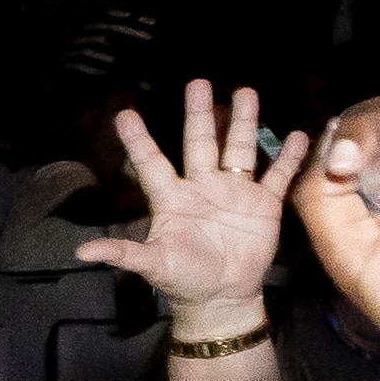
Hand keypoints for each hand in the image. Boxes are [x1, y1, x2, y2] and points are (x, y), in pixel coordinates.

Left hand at [79, 80, 297, 311]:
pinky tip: (298, 135)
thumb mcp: (152, 264)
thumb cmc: (183, 278)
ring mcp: (234, 192)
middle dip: (198, 114)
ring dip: (243, 122)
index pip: (151, 163)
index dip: (138, 140)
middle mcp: (202, 186)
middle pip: (199, 143)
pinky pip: (277, 175)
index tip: (124, 114)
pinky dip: (289, 157)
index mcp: (172, 197)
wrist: (221, 297)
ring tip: (246, 92)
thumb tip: (81, 252)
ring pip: (239, 148)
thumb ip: (123, 253)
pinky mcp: (263, 204)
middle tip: (196, 83)